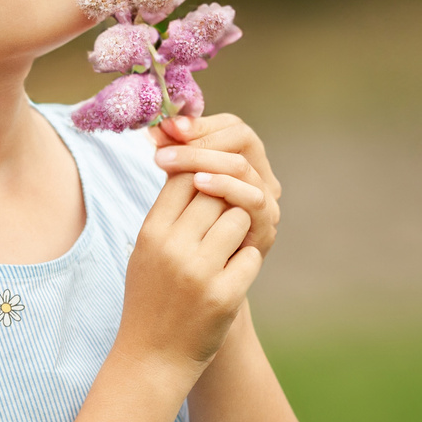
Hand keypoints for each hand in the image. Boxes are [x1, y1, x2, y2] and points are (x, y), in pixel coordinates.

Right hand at [118, 171, 260, 379]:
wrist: (153, 358)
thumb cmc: (151, 298)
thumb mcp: (146, 252)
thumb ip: (168, 215)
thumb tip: (197, 169)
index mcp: (150, 233)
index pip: (183, 177)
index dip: (201, 179)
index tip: (207, 195)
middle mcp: (173, 248)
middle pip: (215, 193)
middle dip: (225, 205)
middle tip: (220, 226)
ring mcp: (199, 272)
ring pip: (239, 219)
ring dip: (240, 230)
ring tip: (226, 250)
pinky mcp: (224, 295)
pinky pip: (250, 255)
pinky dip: (246, 262)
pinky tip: (231, 276)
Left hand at [150, 113, 281, 258]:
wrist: (187, 299)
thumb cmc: (181, 241)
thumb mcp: (177, 194)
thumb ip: (174, 161)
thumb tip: (155, 129)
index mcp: (244, 164)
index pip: (232, 127)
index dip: (202, 123)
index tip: (167, 127)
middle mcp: (262, 180)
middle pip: (242, 139)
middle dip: (198, 140)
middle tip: (162, 149)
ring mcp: (266, 205)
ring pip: (243, 167)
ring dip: (206, 159)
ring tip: (171, 162)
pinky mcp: (265, 232)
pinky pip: (253, 200)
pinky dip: (226, 187)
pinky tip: (199, 184)